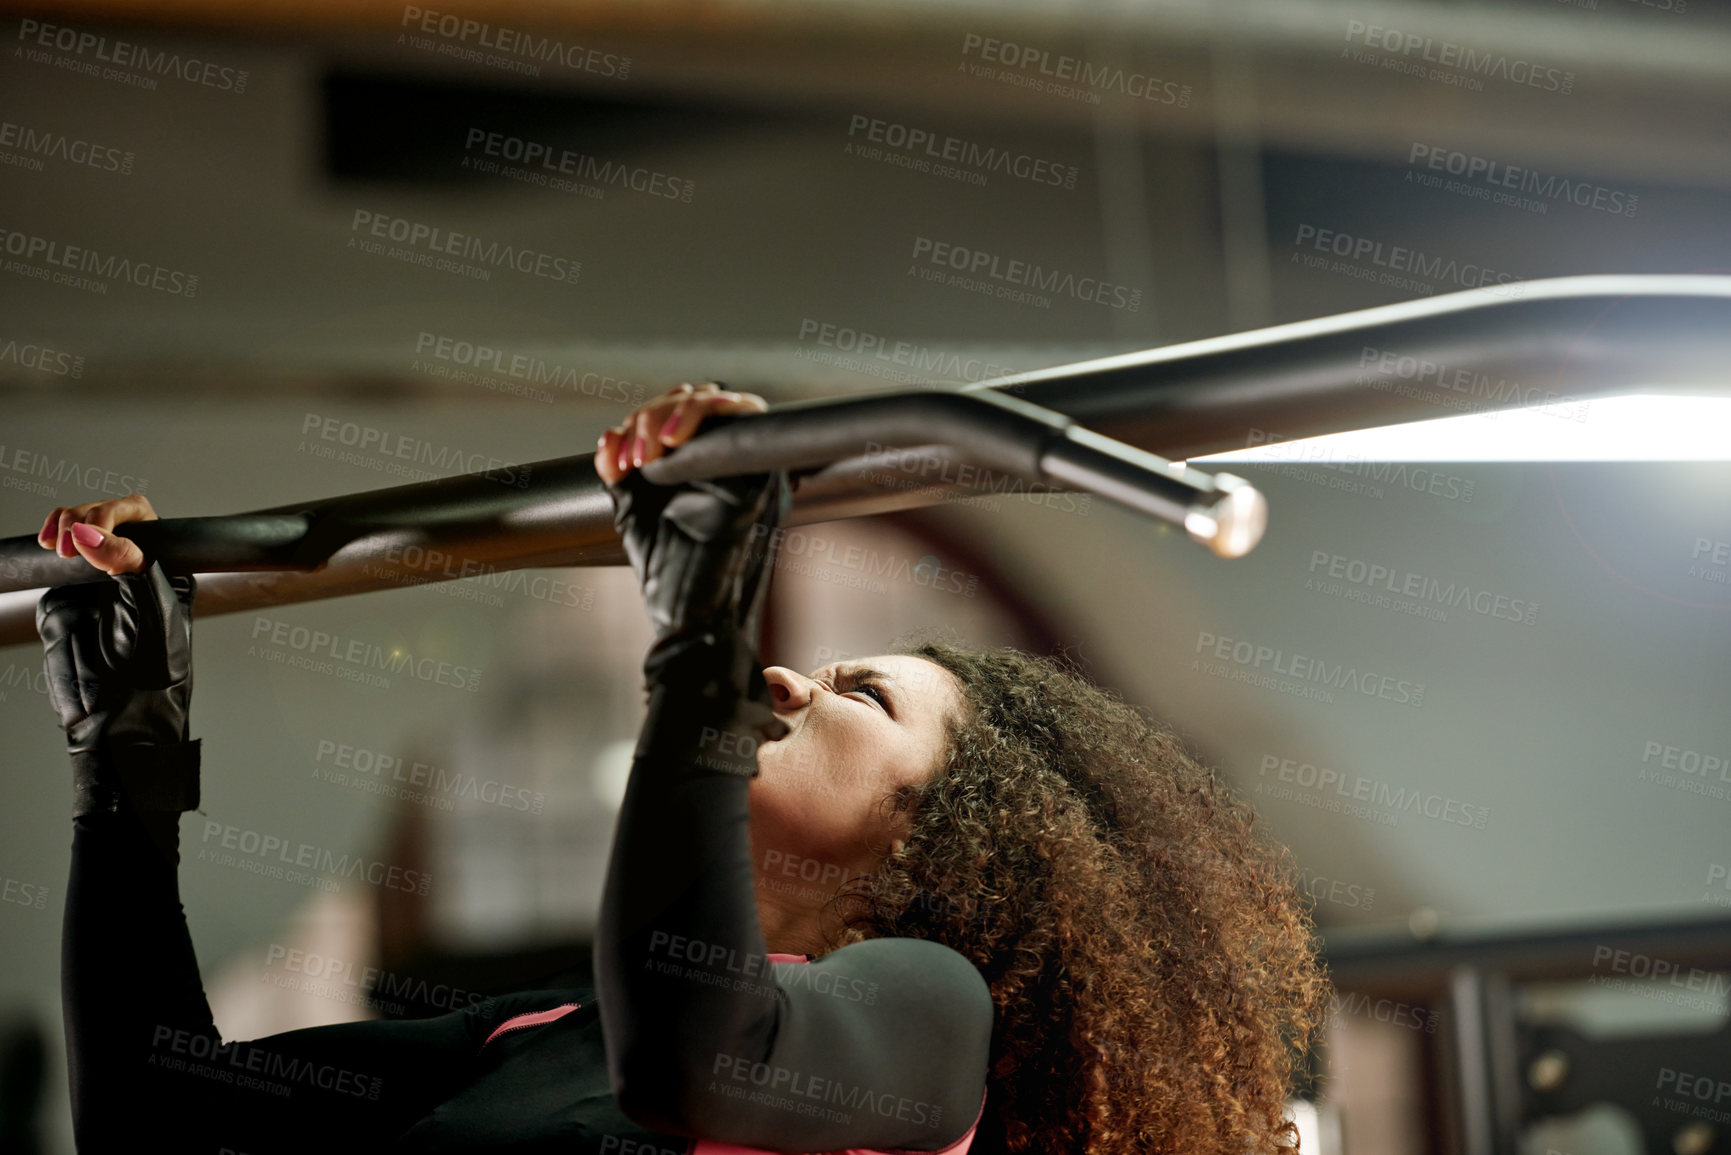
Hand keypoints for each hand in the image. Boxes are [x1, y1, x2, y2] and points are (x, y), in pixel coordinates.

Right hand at [35, 495, 199, 818]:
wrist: (118, 717)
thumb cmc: (151, 675)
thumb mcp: (149, 615)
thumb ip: (125, 569)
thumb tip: (90, 530)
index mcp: (163, 572)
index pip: (143, 519)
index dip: (115, 514)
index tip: (92, 534)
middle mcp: (132, 571)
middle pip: (108, 517)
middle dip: (85, 515)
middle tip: (68, 539)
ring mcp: (98, 581)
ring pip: (80, 530)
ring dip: (67, 523)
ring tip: (57, 541)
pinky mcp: (68, 594)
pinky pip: (60, 556)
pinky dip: (52, 539)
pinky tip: (48, 543)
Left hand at [594, 383, 788, 721]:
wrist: (691, 623)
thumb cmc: (671, 578)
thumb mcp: (634, 513)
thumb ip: (621, 472)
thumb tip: (609, 436)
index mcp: (707, 468)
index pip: (686, 411)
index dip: (650, 417)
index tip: (620, 455)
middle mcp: (734, 464)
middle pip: (701, 397)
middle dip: (655, 414)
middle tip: (632, 455)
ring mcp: (752, 469)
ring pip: (720, 401)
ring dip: (672, 414)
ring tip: (643, 453)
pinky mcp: (761, 480)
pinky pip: (742, 426)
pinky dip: (700, 422)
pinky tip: (669, 445)